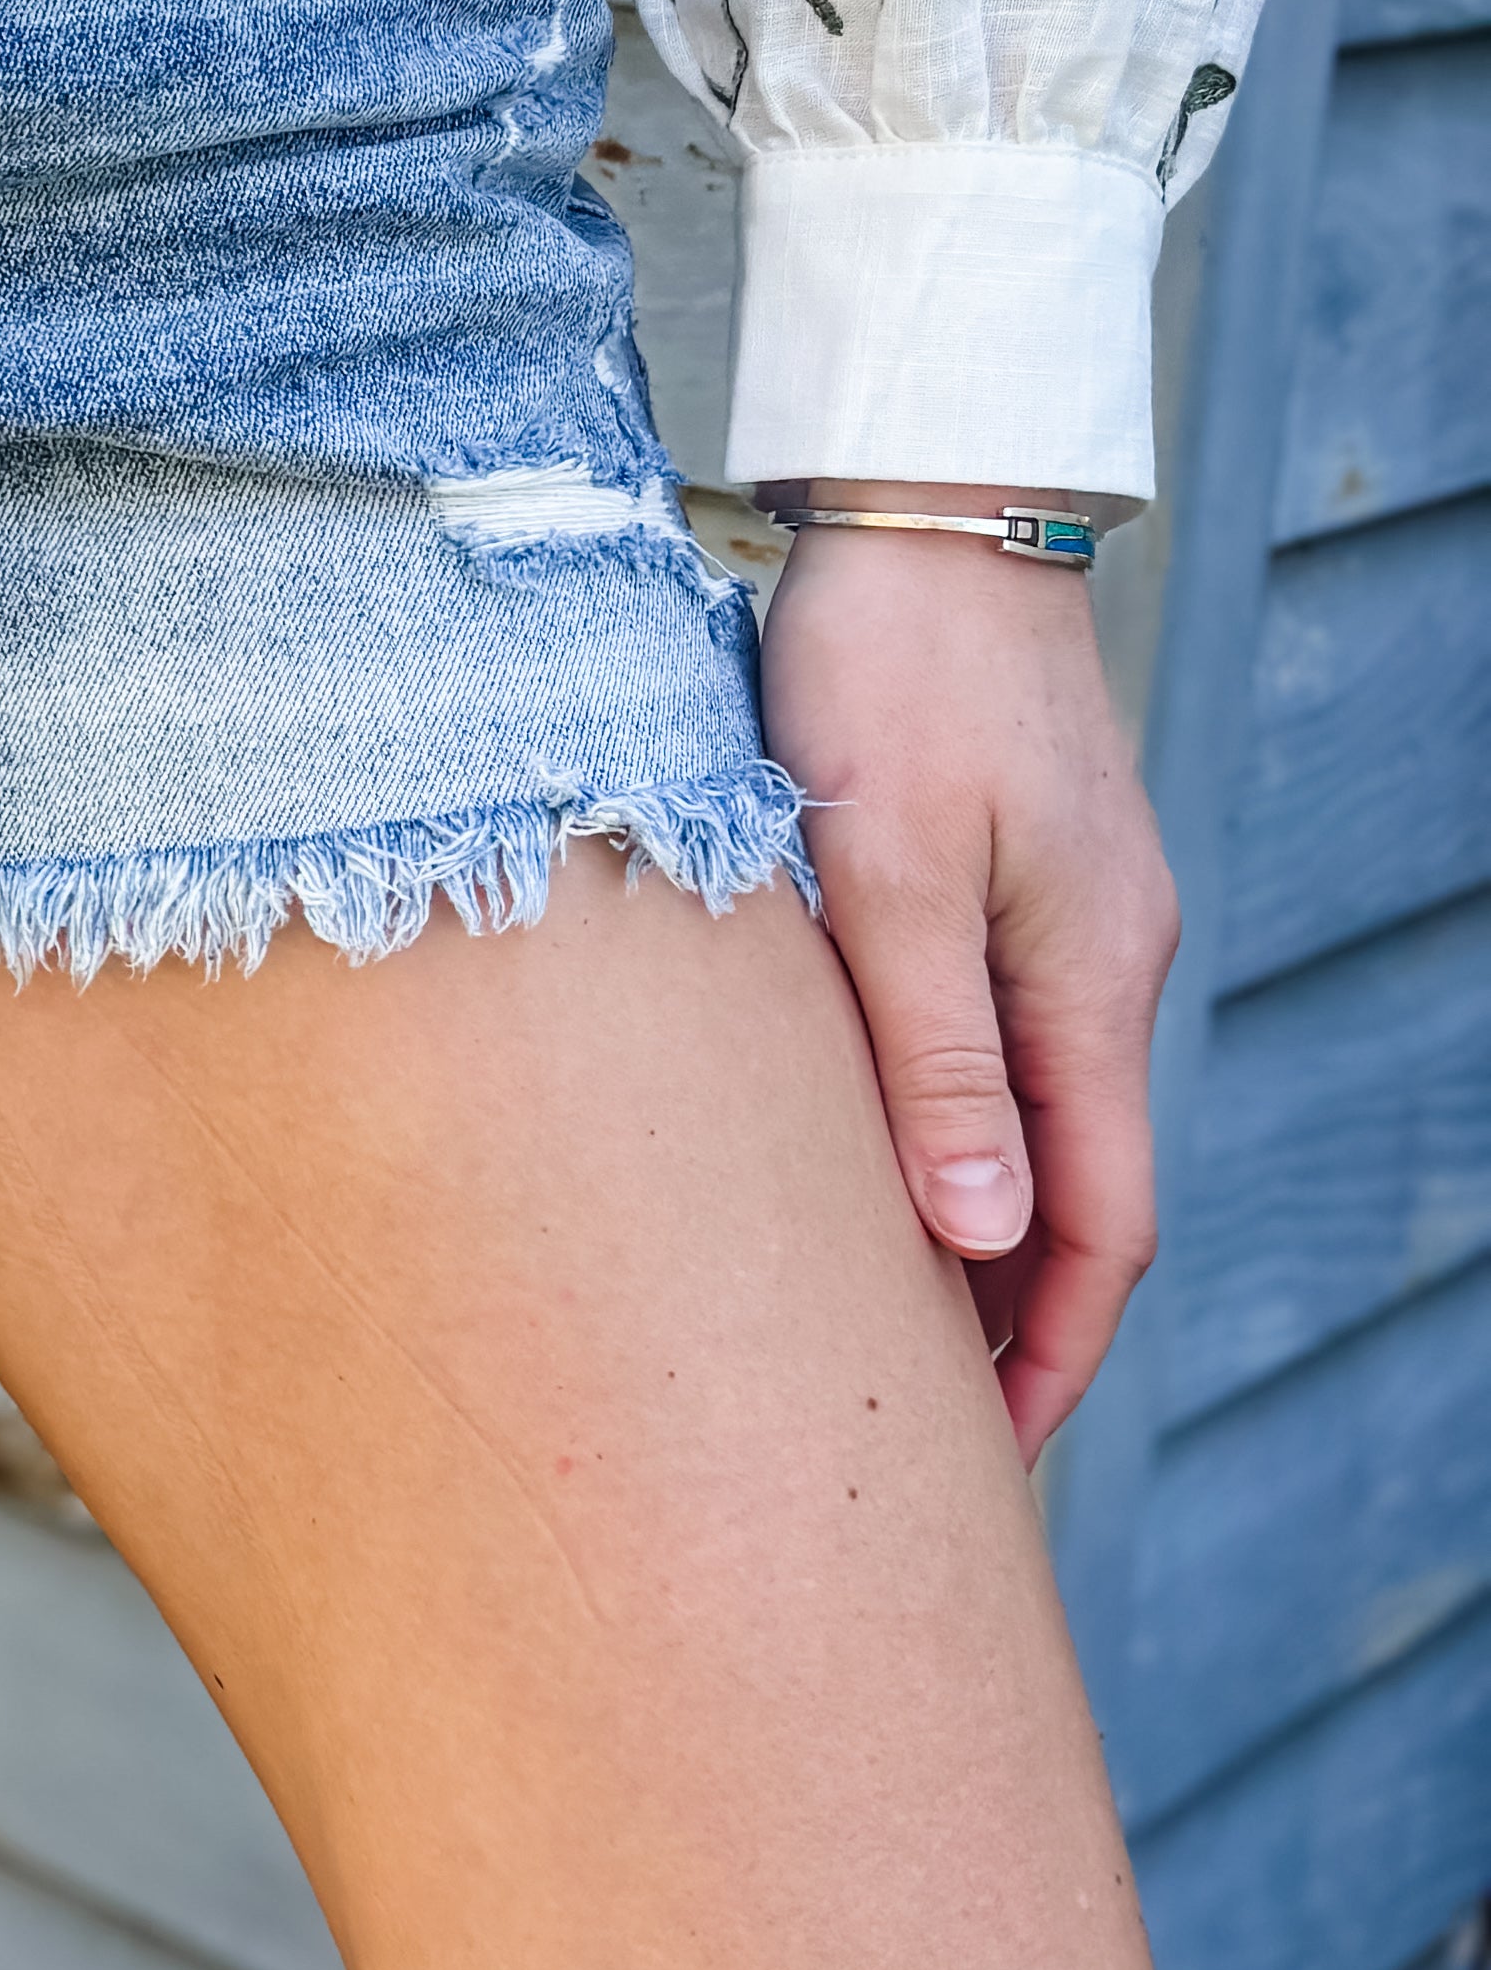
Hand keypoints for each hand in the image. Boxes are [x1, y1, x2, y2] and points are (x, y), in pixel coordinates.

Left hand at [758, 518, 1178, 1462]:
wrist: (926, 509)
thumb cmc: (888, 674)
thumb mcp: (891, 877)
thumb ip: (932, 1059)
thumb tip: (980, 1239)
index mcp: (1082, 985)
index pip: (1096, 1226)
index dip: (1043, 1353)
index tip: (980, 1460)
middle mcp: (1095, 966)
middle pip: (1073, 1189)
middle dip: (1007, 1319)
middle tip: (913, 1429)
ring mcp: (1062, 921)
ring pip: (1032, 1119)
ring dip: (972, 1226)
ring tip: (877, 1327)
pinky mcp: (1011, 876)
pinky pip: (994, 1045)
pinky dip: (948, 1129)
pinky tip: (872, 1158)